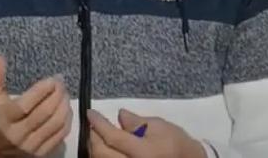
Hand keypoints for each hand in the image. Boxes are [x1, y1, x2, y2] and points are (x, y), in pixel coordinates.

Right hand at [0, 53, 72, 156]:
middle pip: (44, 113)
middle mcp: (17, 134)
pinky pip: (59, 136)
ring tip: (65, 94)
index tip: (53, 79)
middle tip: (61, 83)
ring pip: (55, 124)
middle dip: (57, 95)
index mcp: (3, 118)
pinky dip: (66, 121)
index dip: (43, 91)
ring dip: (64, 107)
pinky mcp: (40, 154)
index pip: (26, 105)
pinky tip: (66, 110)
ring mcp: (29, 146)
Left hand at [87, 109, 206, 157]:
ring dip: (95, 148)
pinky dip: (102, 156)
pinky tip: (106, 148)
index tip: (90, 112)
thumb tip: (120, 115)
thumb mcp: (160, 126)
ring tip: (98, 135)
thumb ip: (138, 122)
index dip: (98, 124)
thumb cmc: (177, 143)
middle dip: (94, 136)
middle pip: (101, 153)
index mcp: (143, 152)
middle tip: (94, 125)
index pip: (112, 137)